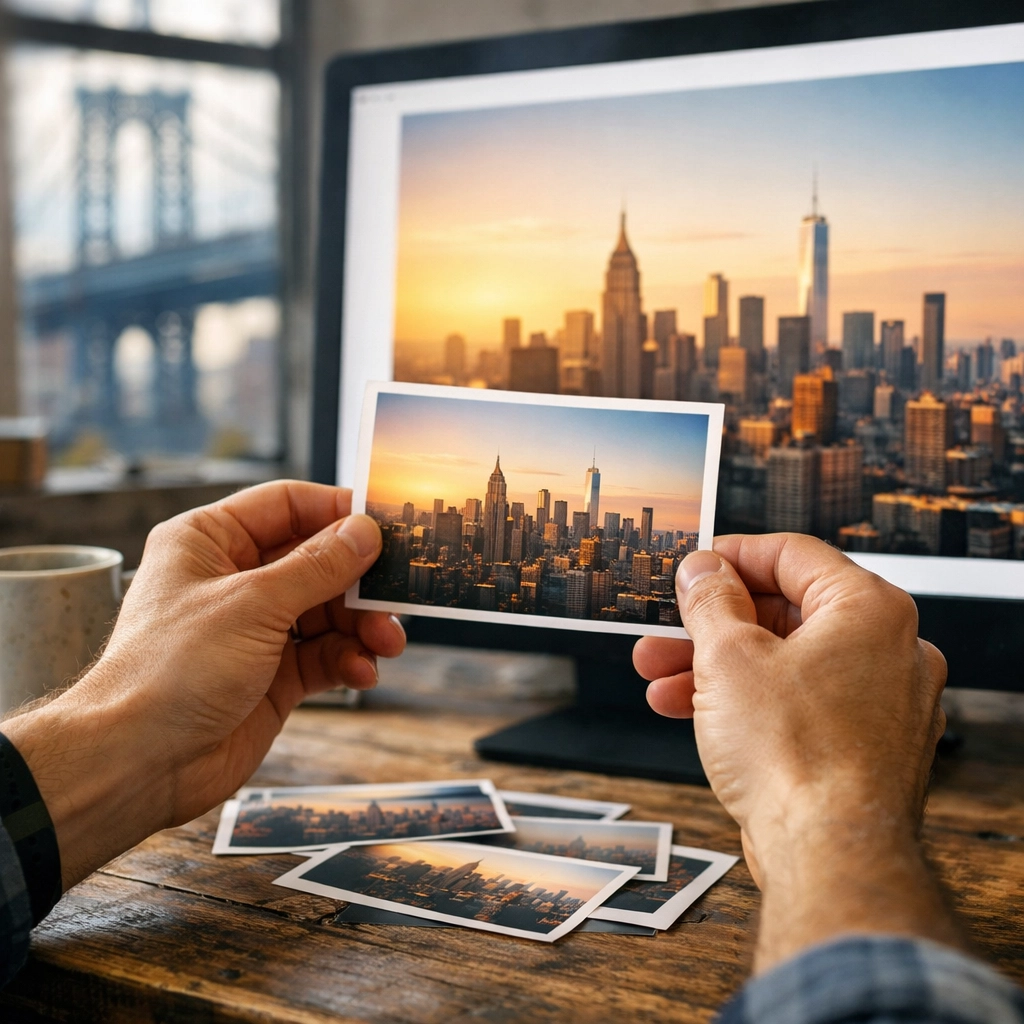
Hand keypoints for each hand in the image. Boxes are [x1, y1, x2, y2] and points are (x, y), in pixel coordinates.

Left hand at [3, 481, 404, 887]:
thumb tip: (364, 532)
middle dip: (358, 582)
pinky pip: (324, 655)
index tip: (384, 526)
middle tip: (395, 597)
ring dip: (361, 627)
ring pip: (328, 611)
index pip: (286, 506)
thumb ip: (317, 566)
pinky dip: (347, 661)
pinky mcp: (271, 675)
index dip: (337, 513)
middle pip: (316, 561)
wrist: (139, 764)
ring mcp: (254, 629)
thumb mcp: (253, 605)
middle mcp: (233, 580)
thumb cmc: (169, 672)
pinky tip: (360, 673)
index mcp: (210, 542)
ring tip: (384, 644)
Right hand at [634, 534, 955, 969]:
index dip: (730, 556)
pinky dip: (748, 701)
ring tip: (658, 676)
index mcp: (869, 610)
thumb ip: (710, 600)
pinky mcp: (863, 748)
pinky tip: (690, 711)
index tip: (693, 567)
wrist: (829, 857)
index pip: (792, 554)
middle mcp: (889, 651)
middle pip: (784, 612)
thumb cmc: (796, 757)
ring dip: (715, 666)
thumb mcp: (728, 655)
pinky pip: (798, 705)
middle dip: (710, 623)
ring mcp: (881, 704)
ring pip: (785, 663)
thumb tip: (702, 571)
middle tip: (664, 627)